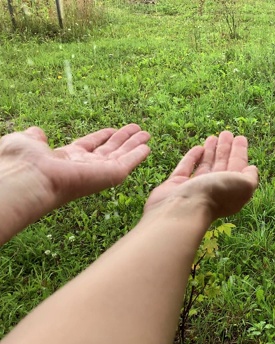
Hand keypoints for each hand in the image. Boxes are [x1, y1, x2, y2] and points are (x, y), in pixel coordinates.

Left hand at [0, 124, 150, 207]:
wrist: (30, 178)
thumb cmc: (23, 162)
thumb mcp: (26, 142)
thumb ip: (35, 138)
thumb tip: (37, 132)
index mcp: (67, 158)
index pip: (89, 146)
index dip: (101, 137)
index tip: (112, 130)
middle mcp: (85, 166)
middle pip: (109, 150)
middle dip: (123, 140)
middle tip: (137, 129)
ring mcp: (98, 172)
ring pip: (121, 156)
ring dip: (134, 144)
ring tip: (147, 133)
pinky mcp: (110, 175)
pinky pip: (128, 163)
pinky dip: (138, 155)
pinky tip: (147, 147)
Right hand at [145, 131, 258, 220]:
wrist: (184, 208)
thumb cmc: (216, 194)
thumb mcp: (244, 186)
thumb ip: (251, 177)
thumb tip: (252, 168)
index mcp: (232, 189)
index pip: (238, 167)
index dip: (240, 152)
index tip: (240, 138)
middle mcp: (215, 188)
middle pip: (222, 164)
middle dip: (226, 148)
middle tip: (226, 133)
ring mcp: (195, 187)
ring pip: (206, 165)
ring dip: (211, 151)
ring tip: (213, 136)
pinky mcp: (176, 184)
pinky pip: (186, 167)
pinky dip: (193, 157)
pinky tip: (198, 148)